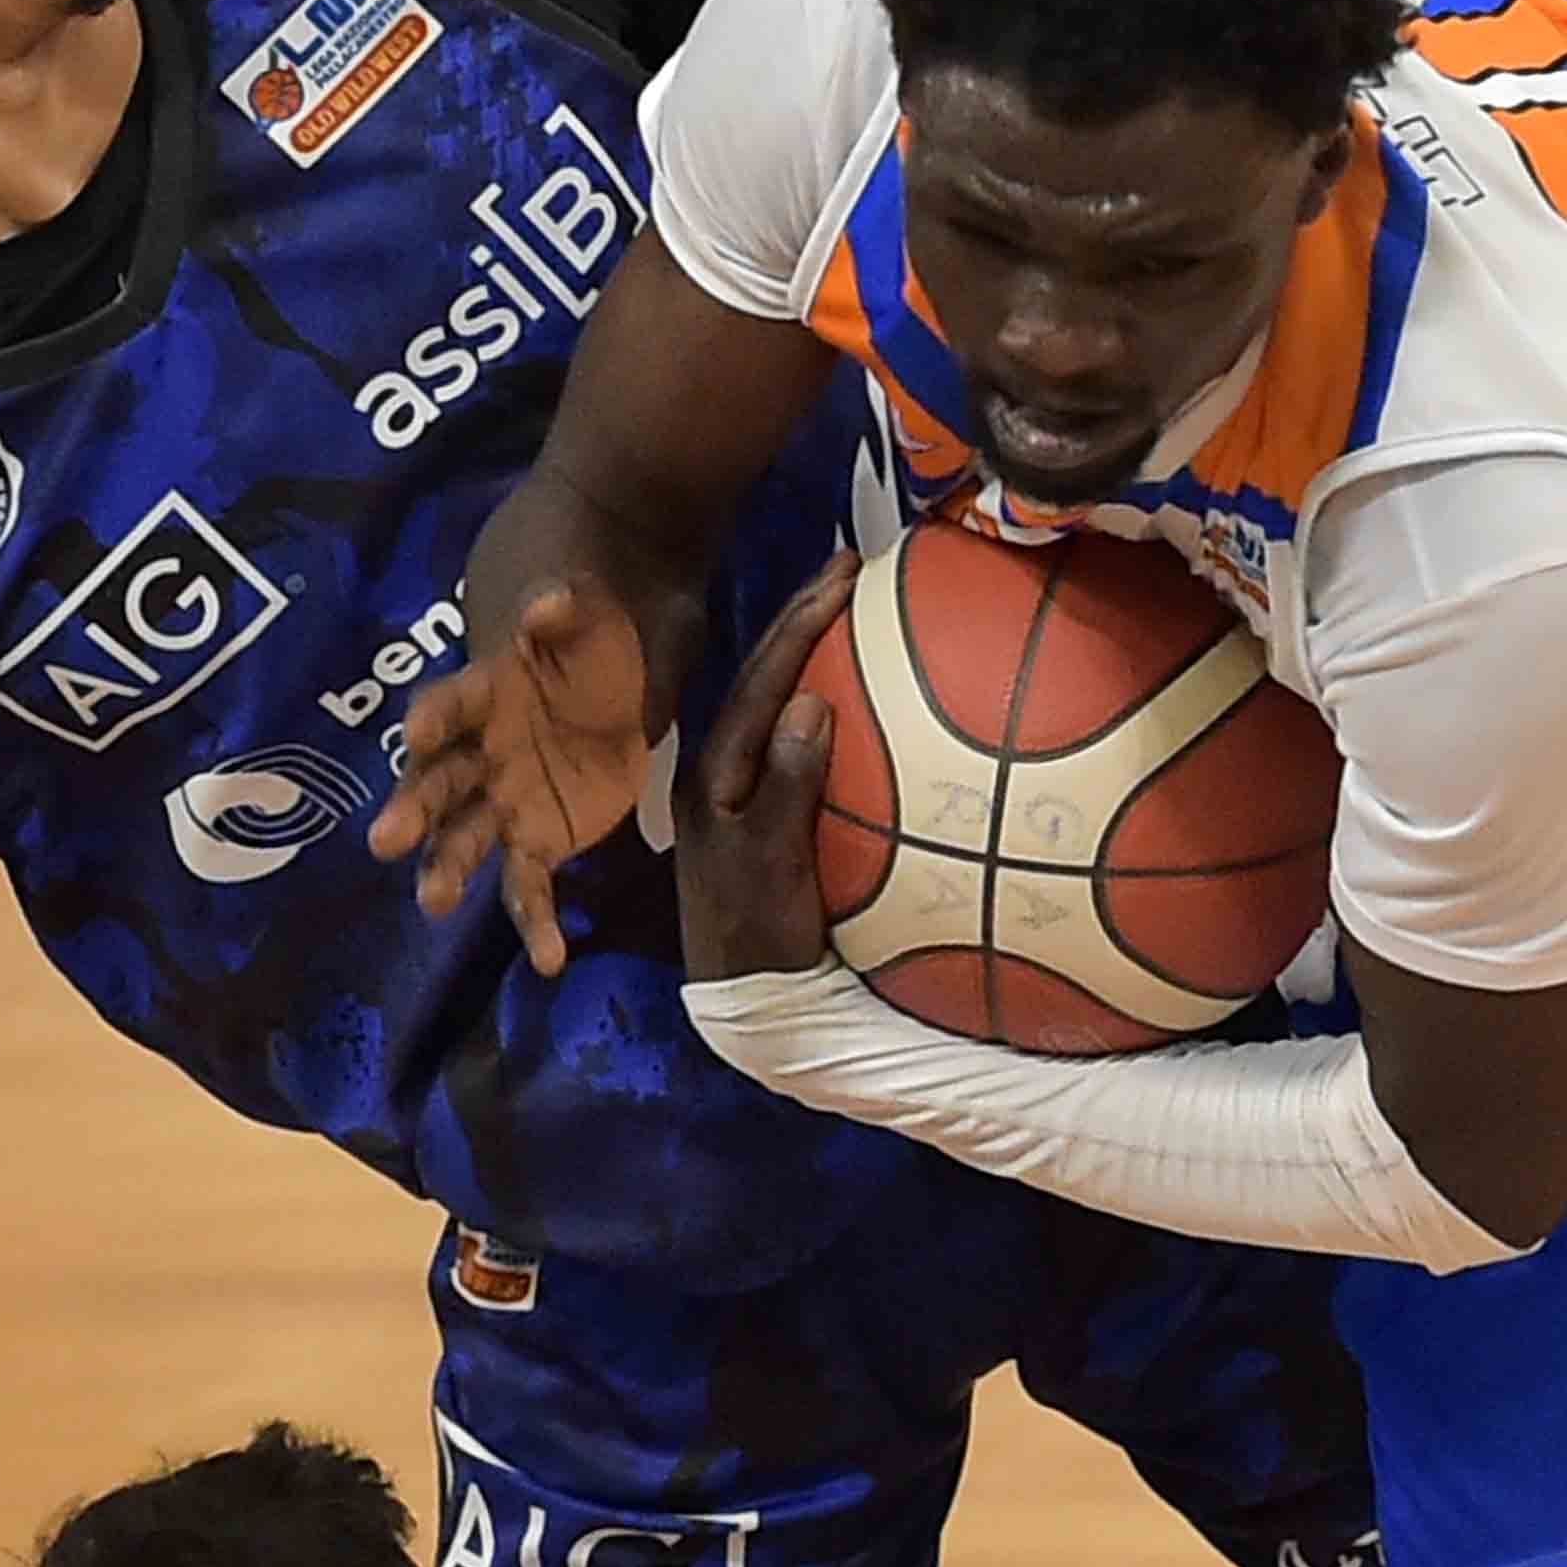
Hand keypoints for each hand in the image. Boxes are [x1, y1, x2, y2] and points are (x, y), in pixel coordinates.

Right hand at [367, 581, 655, 966]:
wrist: (620, 687)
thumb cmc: (590, 647)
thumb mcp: (588, 618)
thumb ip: (565, 612)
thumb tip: (548, 603)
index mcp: (482, 695)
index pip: (450, 706)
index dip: (434, 719)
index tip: (416, 734)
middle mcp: (477, 756)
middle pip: (438, 784)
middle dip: (413, 810)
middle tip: (386, 839)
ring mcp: (502, 804)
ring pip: (466, 841)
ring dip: (445, 870)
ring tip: (432, 903)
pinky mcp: (537, 843)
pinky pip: (529, 886)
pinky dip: (535, 924)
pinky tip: (546, 961)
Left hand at [670, 552, 862, 987]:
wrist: (747, 1002)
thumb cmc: (755, 938)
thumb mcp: (768, 868)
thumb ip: (784, 790)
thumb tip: (813, 701)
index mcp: (714, 774)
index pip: (761, 680)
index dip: (800, 621)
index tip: (843, 571)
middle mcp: (723, 770)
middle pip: (764, 675)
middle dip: (804, 616)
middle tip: (853, 564)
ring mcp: (743, 789)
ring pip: (775, 698)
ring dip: (809, 648)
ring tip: (851, 604)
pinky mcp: (765, 810)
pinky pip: (791, 734)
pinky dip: (820, 695)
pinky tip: (853, 682)